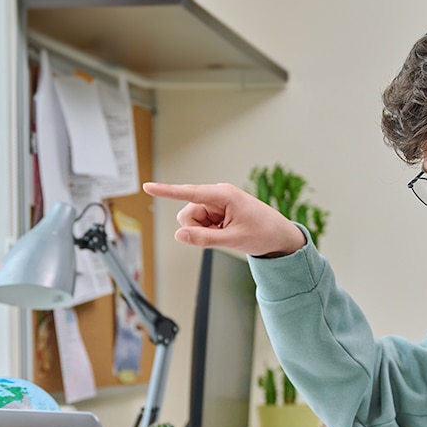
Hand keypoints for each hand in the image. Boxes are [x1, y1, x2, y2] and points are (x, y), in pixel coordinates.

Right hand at [143, 181, 307, 257]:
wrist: (279, 236)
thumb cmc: (262, 233)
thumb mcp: (233, 240)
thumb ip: (204, 239)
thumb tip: (179, 235)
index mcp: (223, 194)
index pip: (189, 192)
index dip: (166, 191)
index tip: (147, 186)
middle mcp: (217, 195)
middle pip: (187, 214)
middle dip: (197, 229)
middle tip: (221, 235)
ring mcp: (216, 203)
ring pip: (192, 221)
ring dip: (204, 232)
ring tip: (226, 233)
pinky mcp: (216, 211)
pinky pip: (200, 224)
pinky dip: (209, 232)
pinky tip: (226, 232)